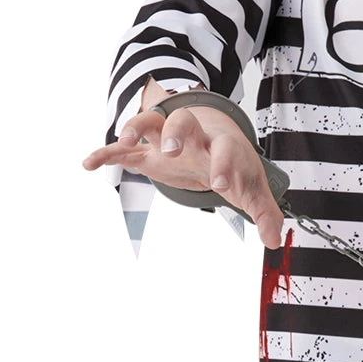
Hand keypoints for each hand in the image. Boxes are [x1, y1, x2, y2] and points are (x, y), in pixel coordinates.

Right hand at [83, 77, 286, 248]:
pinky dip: (105, 153)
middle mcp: (193, 136)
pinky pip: (122, 148)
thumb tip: (274, 241)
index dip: (224, 165)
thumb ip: (265, 213)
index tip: (221, 186)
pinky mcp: (146, 150)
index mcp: (222, 144)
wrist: (212, 136)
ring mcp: (166, 139)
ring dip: (135, 127)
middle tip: (172, 149)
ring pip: (149, 122)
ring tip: (124, 140)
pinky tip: (88, 164)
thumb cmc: (233, 163)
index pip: (225, 149)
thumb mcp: (251, 187)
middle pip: (183, 120)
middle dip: (176, 131)